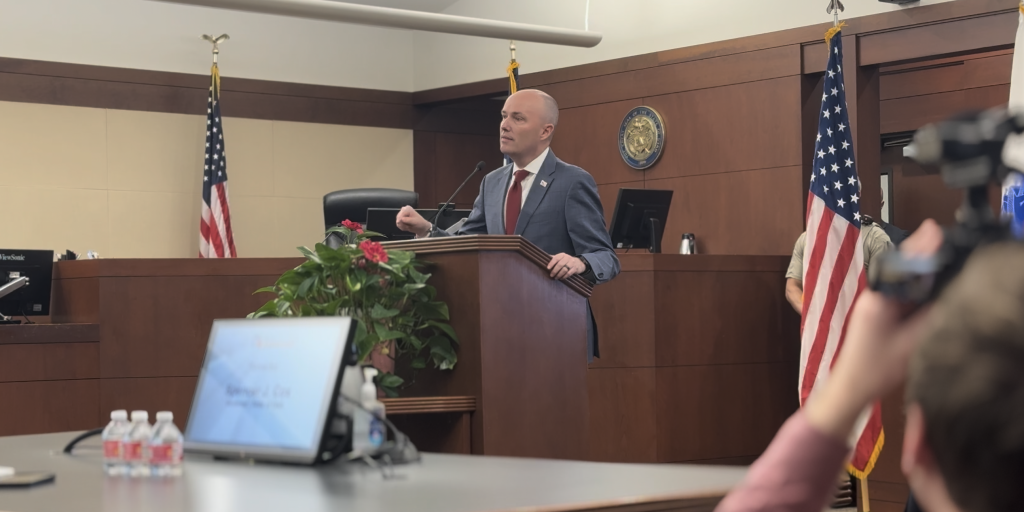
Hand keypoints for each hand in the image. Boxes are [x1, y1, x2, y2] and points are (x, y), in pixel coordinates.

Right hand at [396, 206, 430, 237]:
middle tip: (409, 226)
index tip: (408, 224)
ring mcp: (401, 215)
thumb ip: (407, 220)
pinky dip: (402, 227)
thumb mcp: (414, 221)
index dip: (402, 221)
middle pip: (398, 219)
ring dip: (403, 226)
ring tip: (409, 226)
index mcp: (407, 208)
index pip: (400, 215)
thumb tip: (399, 220)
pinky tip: (407, 227)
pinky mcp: (401, 220)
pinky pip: (398, 225)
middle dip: (403, 224)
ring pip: (398, 222)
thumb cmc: (419, 223)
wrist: (422, 227)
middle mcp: (403, 210)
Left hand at [547, 253, 585, 279]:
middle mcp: (567, 258)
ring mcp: (572, 263)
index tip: (548, 268)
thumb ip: (554, 258)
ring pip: (564, 269)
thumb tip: (544, 259)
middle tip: (551, 275)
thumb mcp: (561, 258)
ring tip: (556, 278)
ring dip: (559, 274)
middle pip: (560, 264)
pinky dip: (564, 276)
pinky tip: (561, 278)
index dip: (551, 263)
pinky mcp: (575, 268)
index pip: (556, 258)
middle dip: (555, 271)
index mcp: (562, 255)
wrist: (578, 263)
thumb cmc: (566, 261)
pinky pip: (569, 273)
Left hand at [805, 219, 942, 441]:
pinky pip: (900, 294)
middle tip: (945, 239)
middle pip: (901, 269)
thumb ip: (931, 317)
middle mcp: (874, 296)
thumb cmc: (876, 369)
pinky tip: (930, 285)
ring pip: (901, 281)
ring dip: (920, 271)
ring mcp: (875, 304)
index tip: (936, 230)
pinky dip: (916, 288)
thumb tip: (950, 293)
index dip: (921, 248)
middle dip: (923, 255)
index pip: (902, 265)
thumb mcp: (912, 343)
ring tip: (942, 257)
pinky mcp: (878, 314)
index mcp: (878, 299)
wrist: (851, 388)